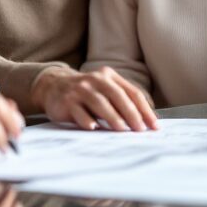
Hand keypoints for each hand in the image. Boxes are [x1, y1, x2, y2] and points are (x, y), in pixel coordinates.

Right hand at [32, 66, 157, 131]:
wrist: (53, 86)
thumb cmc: (85, 93)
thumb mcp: (103, 91)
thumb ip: (120, 102)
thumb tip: (144, 123)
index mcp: (109, 76)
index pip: (132, 92)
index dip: (144, 109)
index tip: (153, 126)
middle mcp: (95, 79)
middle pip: (117, 95)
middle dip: (131, 113)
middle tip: (140, 129)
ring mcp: (80, 89)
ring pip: (99, 103)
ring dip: (112, 117)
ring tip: (122, 129)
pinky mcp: (66, 100)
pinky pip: (79, 111)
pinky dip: (87, 120)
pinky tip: (94, 128)